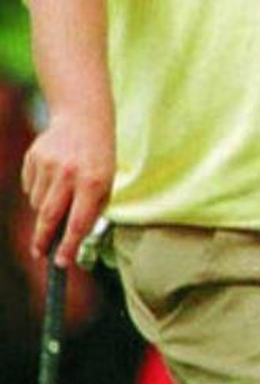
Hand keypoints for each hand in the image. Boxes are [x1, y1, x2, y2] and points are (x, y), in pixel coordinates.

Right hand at [22, 109, 114, 266]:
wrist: (84, 119)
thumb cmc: (99, 159)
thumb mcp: (106, 183)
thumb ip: (90, 210)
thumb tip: (69, 239)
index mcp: (93, 182)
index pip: (77, 222)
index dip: (68, 247)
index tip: (60, 264)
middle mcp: (69, 174)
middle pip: (49, 217)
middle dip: (43, 240)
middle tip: (41, 254)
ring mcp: (48, 165)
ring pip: (38, 203)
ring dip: (46, 208)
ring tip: (61, 192)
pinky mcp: (33, 158)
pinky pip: (30, 188)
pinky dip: (39, 190)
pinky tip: (53, 175)